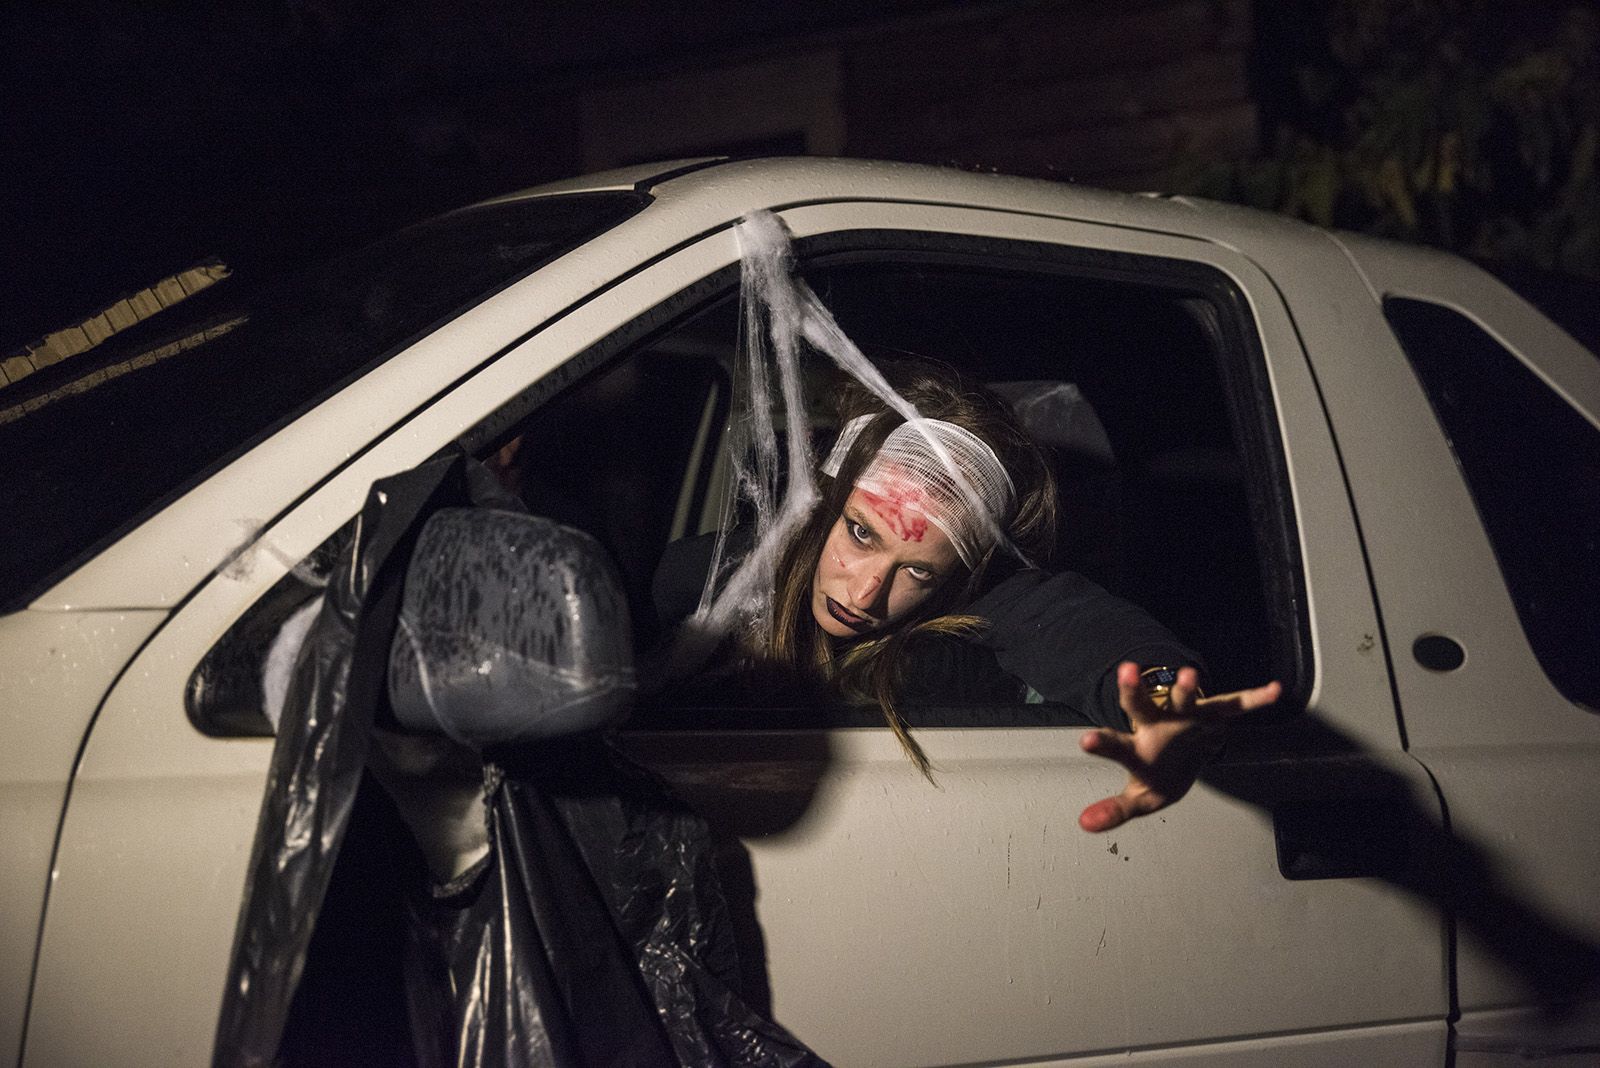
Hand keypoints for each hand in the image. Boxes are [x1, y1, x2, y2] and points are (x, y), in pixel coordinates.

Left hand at [1077, 662, 1280, 832]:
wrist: (1186, 749)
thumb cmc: (1160, 772)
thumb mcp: (1141, 797)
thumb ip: (1116, 810)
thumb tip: (1085, 824)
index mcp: (1138, 748)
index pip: (1117, 747)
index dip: (1103, 744)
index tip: (1086, 740)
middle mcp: (1157, 725)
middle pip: (1142, 707)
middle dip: (1134, 692)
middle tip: (1127, 673)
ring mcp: (1184, 717)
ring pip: (1183, 699)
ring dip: (1186, 688)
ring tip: (1189, 674)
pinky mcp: (1213, 713)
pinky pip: (1234, 705)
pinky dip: (1253, 700)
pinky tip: (1274, 691)